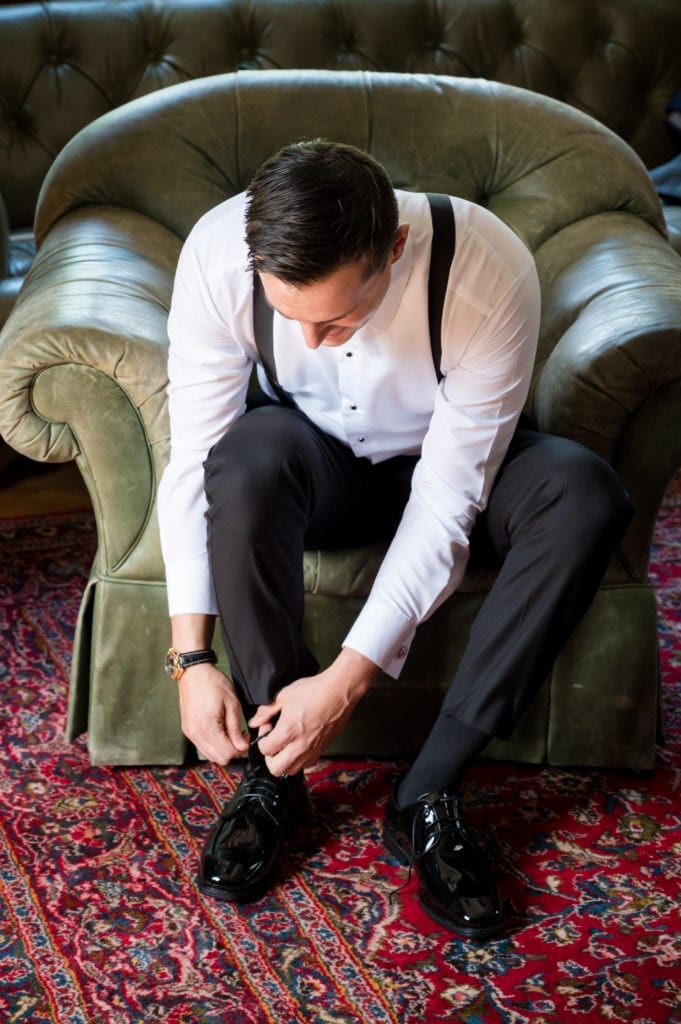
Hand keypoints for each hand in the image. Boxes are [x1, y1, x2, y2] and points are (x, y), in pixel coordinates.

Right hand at [177, 662, 249, 764]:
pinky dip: (213, 744)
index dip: (241, 748)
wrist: (193, 671)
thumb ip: (236, 728)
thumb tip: (242, 748)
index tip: (246, 736)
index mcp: (207, 728)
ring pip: (210, 755)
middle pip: (218, 758)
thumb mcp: (232, 703)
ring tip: (230, 731)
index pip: (227, 754)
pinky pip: (202, 746)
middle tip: (240, 736)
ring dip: (223, 748)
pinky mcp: (187, 729)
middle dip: (232, 751)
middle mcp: (195, 734)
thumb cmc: (213, 683)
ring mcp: (190, 733)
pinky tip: (220, 730)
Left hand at [249, 648, 378, 775]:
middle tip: (273, 742)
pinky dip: (300, 760)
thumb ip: (266, 711)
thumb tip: (255, 721)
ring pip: (292, 770)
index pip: (265, 750)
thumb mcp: (284, 696)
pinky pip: (307, 765)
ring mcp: (313, 750)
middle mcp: (300, 746)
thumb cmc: (313, 690)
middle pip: (276, 769)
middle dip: (270, 757)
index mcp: (288, 732)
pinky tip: (299, 745)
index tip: (267, 726)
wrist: (339, 692)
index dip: (262, 738)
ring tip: (286, 744)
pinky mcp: (322, 749)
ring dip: (285, 761)